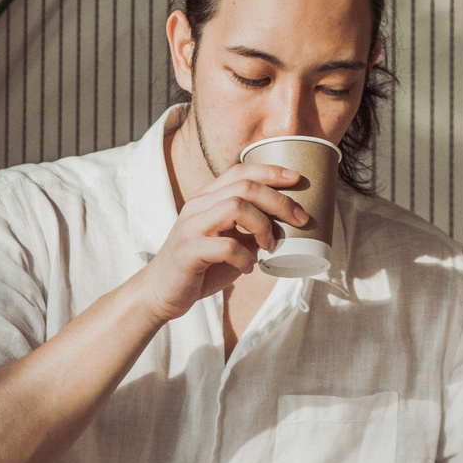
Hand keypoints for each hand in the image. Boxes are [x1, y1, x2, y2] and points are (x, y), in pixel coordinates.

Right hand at [136, 163, 309, 322]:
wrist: (162, 291)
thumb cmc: (201, 266)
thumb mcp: (230, 241)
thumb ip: (251, 229)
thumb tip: (287, 225)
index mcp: (207, 198)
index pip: (240, 171)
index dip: (271, 171)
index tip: (297, 178)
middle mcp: (198, 206)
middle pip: (245, 186)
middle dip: (279, 201)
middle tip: (300, 219)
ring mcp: (191, 227)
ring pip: (235, 206)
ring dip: (262, 226)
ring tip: (270, 245)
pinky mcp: (188, 251)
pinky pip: (226, 246)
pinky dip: (245, 258)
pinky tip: (249, 267)